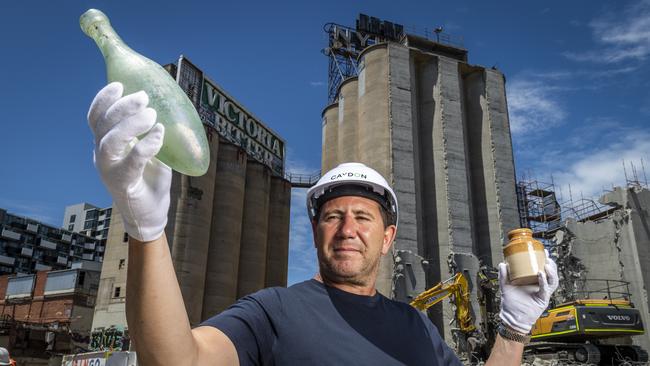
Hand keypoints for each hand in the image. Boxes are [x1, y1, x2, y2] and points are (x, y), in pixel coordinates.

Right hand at [87, 82, 170, 241]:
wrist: (150, 214)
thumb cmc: (150, 179)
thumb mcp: (151, 150)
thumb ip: (153, 131)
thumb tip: (172, 105)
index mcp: (106, 144)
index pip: (96, 117)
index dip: (104, 99)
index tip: (120, 85)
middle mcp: (103, 155)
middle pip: (102, 125)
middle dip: (122, 107)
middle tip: (144, 98)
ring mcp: (110, 170)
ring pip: (110, 141)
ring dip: (131, 124)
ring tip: (152, 115)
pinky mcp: (124, 184)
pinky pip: (132, 160)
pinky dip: (147, 144)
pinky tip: (160, 134)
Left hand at [498, 251, 558, 333]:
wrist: (512, 318)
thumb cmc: (511, 304)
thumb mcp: (506, 286)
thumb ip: (504, 275)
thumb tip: (502, 263)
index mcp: (533, 281)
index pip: (542, 269)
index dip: (544, 260)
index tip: (543, 251)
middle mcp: (540, 286)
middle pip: (551, 274)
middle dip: (551, 265)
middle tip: (547, 257)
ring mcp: (542, 293)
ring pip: (552, 281)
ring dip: (551, 272)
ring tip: (547, 264)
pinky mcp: (542, 300)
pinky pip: (545, 290)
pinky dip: (544, 281)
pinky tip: (540, 274)